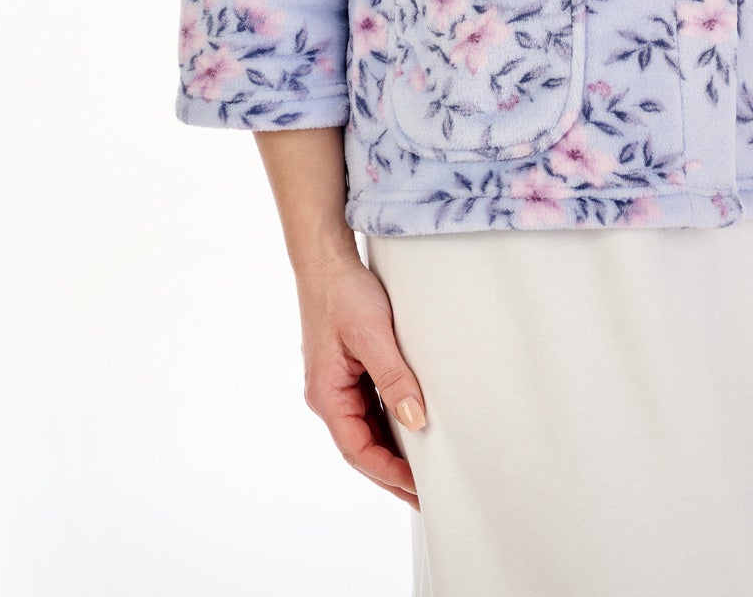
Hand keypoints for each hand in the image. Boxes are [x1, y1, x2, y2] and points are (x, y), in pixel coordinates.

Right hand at [295, 247, 427, 509]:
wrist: (326, 257)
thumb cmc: (342, 292)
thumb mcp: (372, 334)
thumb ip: (393, 379)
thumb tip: (416, 420)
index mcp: (327, 395)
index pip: (358, 450)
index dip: (389, 473)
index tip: (419, 488)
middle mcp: (329, 394)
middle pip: (362, 446)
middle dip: (392, 473)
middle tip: (425, 496)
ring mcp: (338, 382)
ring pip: (367, 427)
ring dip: (393, 450)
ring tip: (424, 471)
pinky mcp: (349, 368)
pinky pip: (370, 406)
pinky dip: (391, 423)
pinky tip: (412, 428)